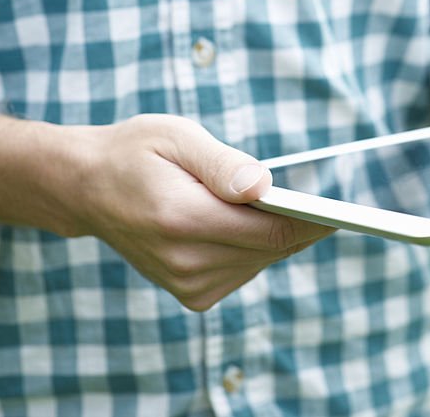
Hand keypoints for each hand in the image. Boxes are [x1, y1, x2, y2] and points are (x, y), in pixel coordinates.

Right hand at [0, 106, 333, 311]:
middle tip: (316, 196)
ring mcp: (185, 283)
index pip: (269, 230)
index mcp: (181, 218)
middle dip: (297, 221)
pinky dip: (252, 245)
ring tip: (254, 200)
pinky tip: (233, 221)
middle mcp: (184, 260)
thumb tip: (265, 185)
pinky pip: (245, 269)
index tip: (343, 209)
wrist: (86, 187)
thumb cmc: (135, 151)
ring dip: (271, 232)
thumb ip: (222, 163)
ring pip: (262, 260)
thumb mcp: (176, 136)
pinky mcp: (190, 293)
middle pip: (271, 247)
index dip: (312, 221)